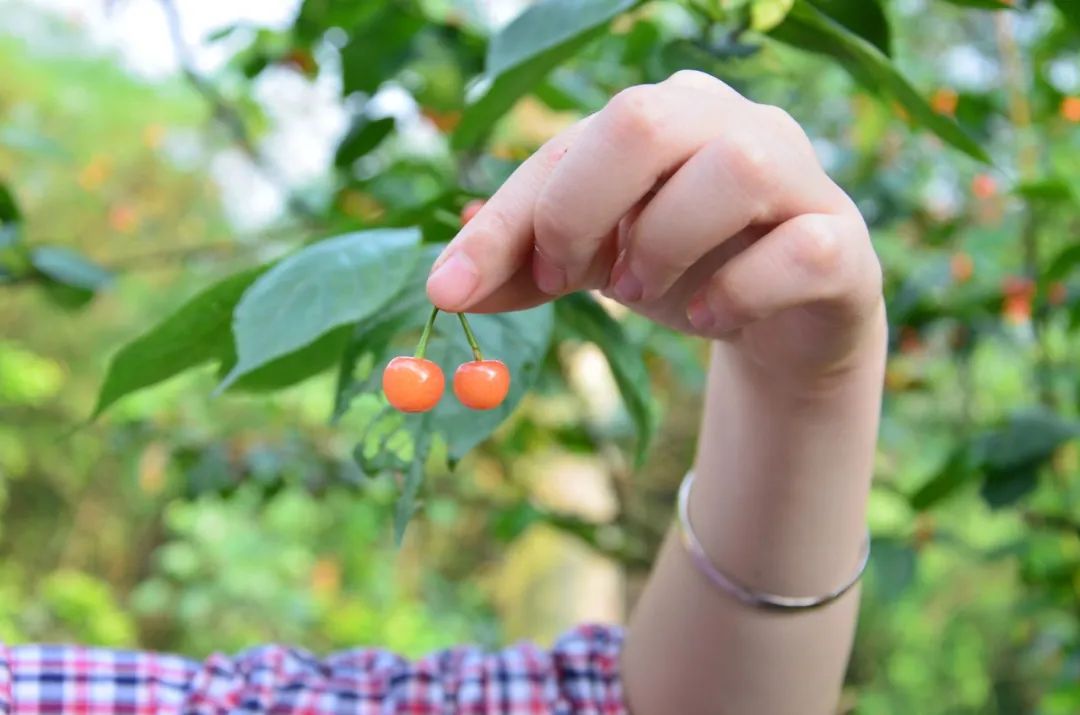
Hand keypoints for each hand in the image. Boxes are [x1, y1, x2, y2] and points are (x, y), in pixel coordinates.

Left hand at [427, 71, 884, 389]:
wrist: (780, 322)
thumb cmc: (681, 270)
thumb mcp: (590, 263)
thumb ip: (522, 266)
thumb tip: (442, 285)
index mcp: (661, 114)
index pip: (568, 144)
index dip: (508, 217)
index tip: (456, 289)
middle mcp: (731, 123)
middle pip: (646, 117)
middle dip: (582, 207)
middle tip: (572, 277)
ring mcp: (799, 175)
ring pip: (734, 169)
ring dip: (664, 243)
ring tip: (639, 291)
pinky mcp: (841, 241)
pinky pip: (802, 248)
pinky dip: (740, 290)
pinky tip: (708, 316)